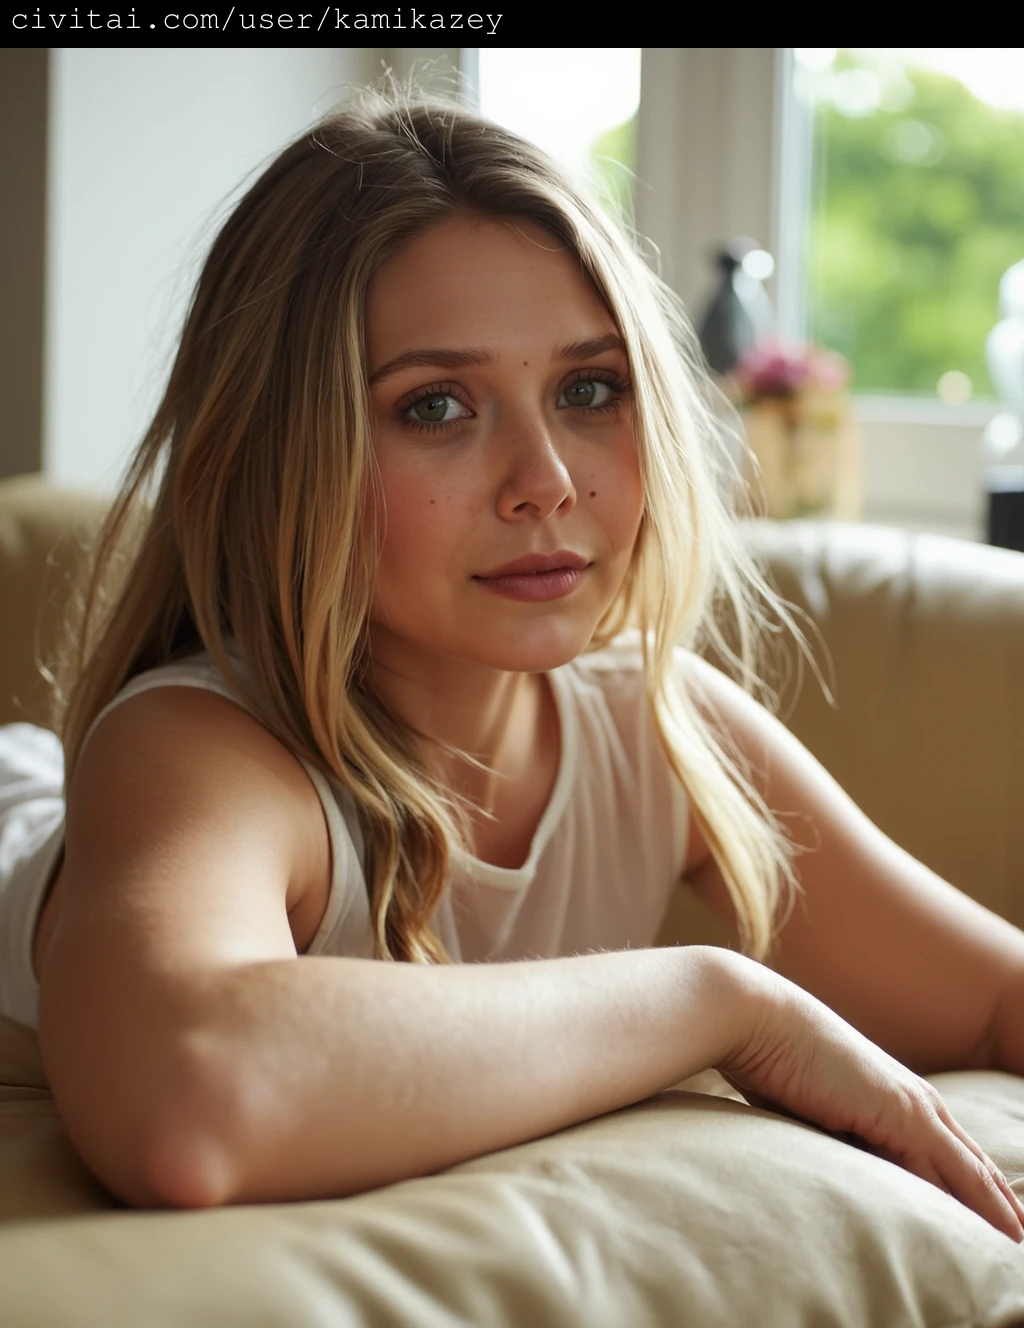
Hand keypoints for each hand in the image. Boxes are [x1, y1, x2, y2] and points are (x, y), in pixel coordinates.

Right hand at [716, 958, 1023, 1242]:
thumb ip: (832, 1143)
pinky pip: (961, 1174)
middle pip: (974, 1165)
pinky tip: (1011, 1235)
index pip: (949, 1155)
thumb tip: (835, 1180)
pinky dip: (990, 1207)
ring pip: (977, 1173)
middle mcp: (914, 1101)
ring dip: (1003, 1212)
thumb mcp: (809, 1115)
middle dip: (1001, 1204)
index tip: (998, 1225)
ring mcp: (914, 1106)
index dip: (977, 1189)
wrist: (757, 1020)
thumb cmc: (769, 1061)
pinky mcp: (906, 1116)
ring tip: (1022, 1246)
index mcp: (892, 1097)